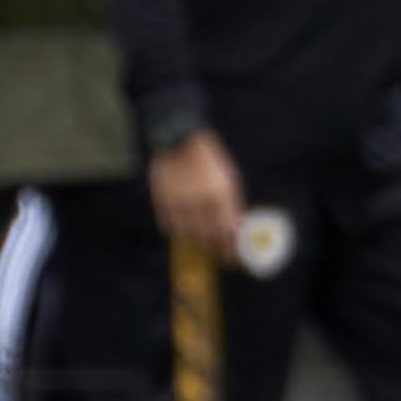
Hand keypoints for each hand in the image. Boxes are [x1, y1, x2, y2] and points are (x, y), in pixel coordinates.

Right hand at [148, 130, 243, 261]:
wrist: (179, 141)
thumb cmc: (210, 162)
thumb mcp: (230, 181)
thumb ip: (234, 206)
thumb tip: (238, 231)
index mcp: (221, 196)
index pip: (229, 234)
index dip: (232, 250)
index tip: (235, 258)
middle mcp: (199, 201)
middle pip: (209, 239)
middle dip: (216, 251)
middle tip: (220, 255)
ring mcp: (178, 202)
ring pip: (188, 237)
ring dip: (197, 243)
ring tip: (204, 243)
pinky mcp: (162, 201)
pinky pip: (169, 227)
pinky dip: (178, 233)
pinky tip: (184, 231)